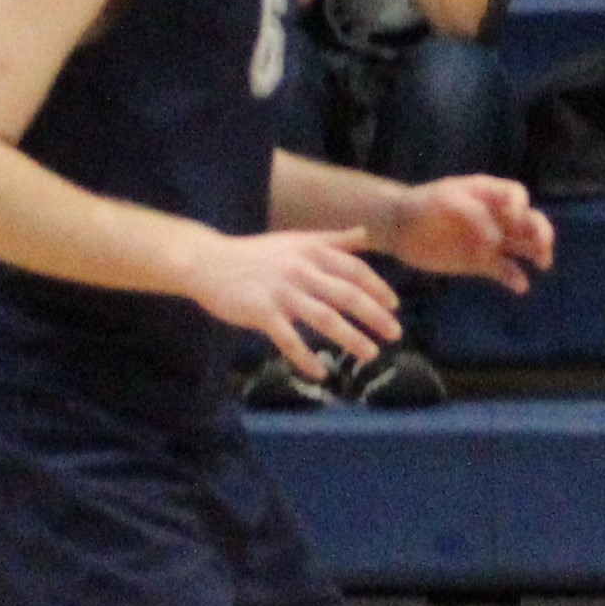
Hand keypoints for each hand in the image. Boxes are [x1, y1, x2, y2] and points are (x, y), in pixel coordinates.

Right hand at [200, 228, 401, 380]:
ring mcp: (281, 292)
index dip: (377, 288)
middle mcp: (302, 270)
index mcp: (313, 252)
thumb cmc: (256, 253)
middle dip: (374, 316)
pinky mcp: (261, 313)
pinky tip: (320, 372)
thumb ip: (333, 239)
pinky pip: (288, 339)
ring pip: (324, 318)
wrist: (208, 262)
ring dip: (350, 338)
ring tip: (370, 354)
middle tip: (395, 333)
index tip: (394, 306)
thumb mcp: (297, 239)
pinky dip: (305, 357)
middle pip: (347, 295)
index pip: (355, 270)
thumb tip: (366, 233)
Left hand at [390, 176, 554, 291]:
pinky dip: (514, 278)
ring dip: (536, 252)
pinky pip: (503, 270)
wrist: (399, 228)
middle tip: (543, 245)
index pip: (516, 195)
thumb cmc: (422, 205)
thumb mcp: (446, 199)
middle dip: (540, 231)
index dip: (519, 206)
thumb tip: (496, 241)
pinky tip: (521, 286)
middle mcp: (496, 215)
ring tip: (543, 263)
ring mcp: (489, 240)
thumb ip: (473, 214)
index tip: (512, 217)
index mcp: (489, 194)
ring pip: (522, 245)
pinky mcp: (480, 262)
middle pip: (529, 220)